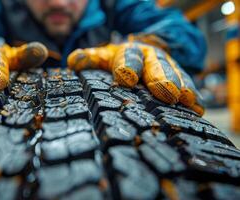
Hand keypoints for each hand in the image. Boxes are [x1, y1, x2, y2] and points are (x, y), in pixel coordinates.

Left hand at [67, 42, 203, 115]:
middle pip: (157, 67)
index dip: (128, 67)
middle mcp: (151, 59)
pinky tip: (196, 108)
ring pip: (176, 76)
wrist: (142, 54)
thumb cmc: (118, 61)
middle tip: (166, 93)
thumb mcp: (103, 57)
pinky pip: (189, 87)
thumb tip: (73, 61)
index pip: (128, 58)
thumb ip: (89, 59)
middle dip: (161, 79)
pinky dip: (193, 97)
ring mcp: (168, 68)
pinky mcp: (180, 79)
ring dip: (182, 87)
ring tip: (185, 99)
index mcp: (130, 53)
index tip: (126, 78)